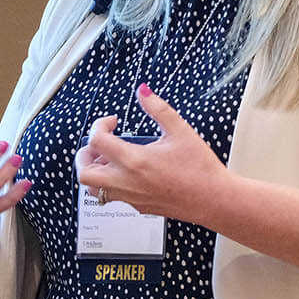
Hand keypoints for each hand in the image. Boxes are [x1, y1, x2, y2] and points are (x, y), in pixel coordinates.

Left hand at [75, 84, 230, 222]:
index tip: (112, 122)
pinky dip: (109, 183)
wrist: (214, 199)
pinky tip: (128, 172)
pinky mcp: (138, 207)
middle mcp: (127, 182)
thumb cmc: (201, 169)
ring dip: (94, 172)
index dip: (99, 125)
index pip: (96, 140)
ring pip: (93, 189)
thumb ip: (158, 108)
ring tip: (110, 159)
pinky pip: (111, 197)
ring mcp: (131, 197)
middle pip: (84, 173)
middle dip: (85, 154)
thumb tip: (143, 91)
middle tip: (99, 144)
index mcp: (135, 160)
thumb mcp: (180, 131)